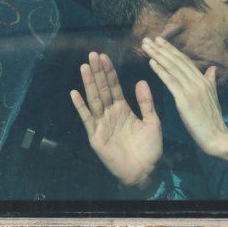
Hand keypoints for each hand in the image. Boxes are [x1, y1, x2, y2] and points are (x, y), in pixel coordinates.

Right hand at [69, 51, 162, 188]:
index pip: (114, 86)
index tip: (105, 56)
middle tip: (92, 54)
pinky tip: (74, 93)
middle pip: (102, 89)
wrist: (145, 171)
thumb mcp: (153, 122)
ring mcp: (101, 123)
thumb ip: (146, 103)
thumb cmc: (150, 149)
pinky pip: (87, 118)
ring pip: (94, 99)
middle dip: (97, 72)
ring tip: (84, 67)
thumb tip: (141, 81)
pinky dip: (81, 106)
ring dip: (88, 83)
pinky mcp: (95, 135)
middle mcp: (110, 113)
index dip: (109, 72)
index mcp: (123, 109)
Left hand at [141, 37, 227, 163]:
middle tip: (148, 39)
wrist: (218, 137)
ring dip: (158, 55)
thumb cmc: (212, 121)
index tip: (160, 41)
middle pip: (177, 61)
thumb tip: (212, 69)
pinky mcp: (185, 100)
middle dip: (162, 48)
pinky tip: (151, 62)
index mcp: (204, 81)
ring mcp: (192, 90)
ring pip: (173, 68)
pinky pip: (171, 82)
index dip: (172, 50)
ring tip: (146, 46)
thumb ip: (210, 82)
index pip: (185, 61)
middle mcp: (198, 82)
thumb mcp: (212, 98)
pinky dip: (161, 70)